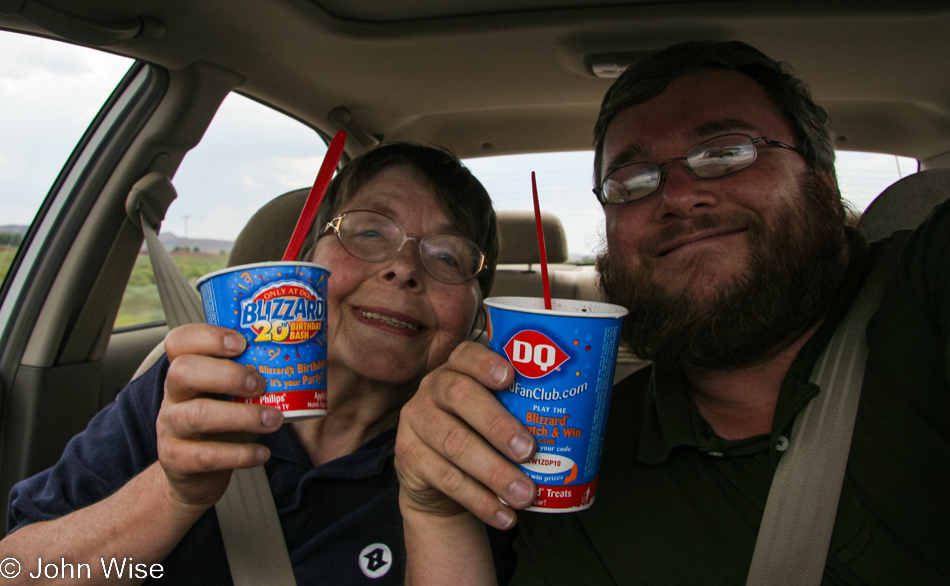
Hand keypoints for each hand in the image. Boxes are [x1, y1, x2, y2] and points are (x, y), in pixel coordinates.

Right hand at [157, 324, 282, 511]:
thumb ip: (253, 374)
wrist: (196, 474)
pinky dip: (240, 454)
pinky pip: (205, 456)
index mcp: (187, 371)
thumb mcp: (234, 394)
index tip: (242, 342)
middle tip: (262, 384)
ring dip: (243, 416)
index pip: (179, 340)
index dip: (207, 336)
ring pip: (197, 415)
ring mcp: (171, 428)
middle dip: (228, 374)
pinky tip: (262, 453)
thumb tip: (303, 352)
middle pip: (183, 371)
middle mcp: (173, 395)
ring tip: (274, 420)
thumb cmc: (223, 424)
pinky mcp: (177, 460)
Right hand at [395, 341, 537, 529]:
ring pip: (454, 444)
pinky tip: (504, 515)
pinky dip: (480, 500)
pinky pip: (447, 479)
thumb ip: (519, 407)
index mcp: (456, 369)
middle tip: (529, 450)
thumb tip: (582, 416)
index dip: (486, 364)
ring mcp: (416, 421)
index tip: (511, 377)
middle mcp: (432, 389)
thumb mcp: (494, 412)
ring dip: (494, 472)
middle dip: (498, 424)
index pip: (466, 355)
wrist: (437, 478)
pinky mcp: (409, 457)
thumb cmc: (480, 435)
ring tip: (524, 494)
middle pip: (460, 397)